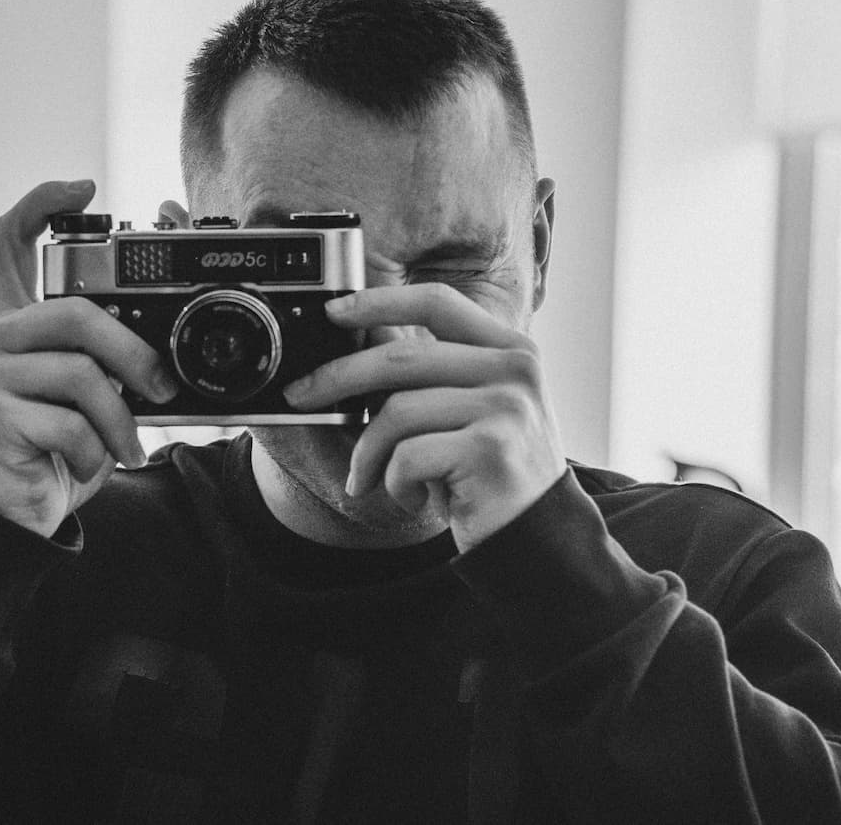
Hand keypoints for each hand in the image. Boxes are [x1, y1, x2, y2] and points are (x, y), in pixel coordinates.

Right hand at [0, 180, 176, 535]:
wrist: (20, 509)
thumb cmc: (59, 443)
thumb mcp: (93, 388)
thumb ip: (113, 349)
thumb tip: (165, 328)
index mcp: (13, 318)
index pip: (10, 239)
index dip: (42, 203)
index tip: (85, 186)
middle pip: (76, 314)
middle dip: (135, 356)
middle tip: (162, 391)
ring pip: (80, 374)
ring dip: (120, 418)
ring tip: (127, 444)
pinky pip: (68, 423)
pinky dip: (97, 449)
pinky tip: (91, 462)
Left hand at [283, 283, 568, 548]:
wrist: (539, 540)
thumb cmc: (495, 476)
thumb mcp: (476, 411)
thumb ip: (436, 377)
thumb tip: (356, 355)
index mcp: (512, 349)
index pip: (437, 303)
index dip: (380, 301)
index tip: (335, 312)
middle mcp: (515, 370)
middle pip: (401, 358)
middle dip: (337, 377)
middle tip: (302, 395)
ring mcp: (506, 408)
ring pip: (396, 412)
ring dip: (366, 452)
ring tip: (367, 477)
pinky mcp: (489, 450)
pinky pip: (407, 456)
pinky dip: (393, 483)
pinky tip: (411, 497)